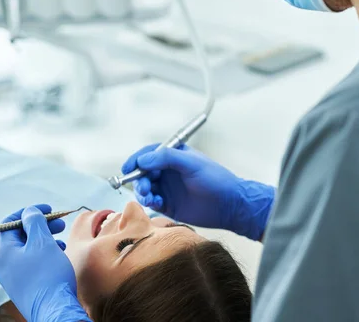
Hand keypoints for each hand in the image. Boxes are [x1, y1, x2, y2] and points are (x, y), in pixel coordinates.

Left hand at [0, 205, 90, 321]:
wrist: (53, 309)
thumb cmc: (48, 275)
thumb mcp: (42, 242)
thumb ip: (34, 222)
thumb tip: (29, 212)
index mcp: (3, 251)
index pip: (9, 222)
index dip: (29, 212)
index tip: (47, 210)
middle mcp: (3, 264)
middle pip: (19, 236)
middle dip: (40, 226)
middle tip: (59, 224)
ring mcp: (12, 277)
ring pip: (27, 250)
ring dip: (44, 240)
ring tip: (61, 240)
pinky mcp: (22, 286)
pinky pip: (30, 263)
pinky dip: (43, 254)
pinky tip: (58, 255)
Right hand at [122, 144, 274, 240]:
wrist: (230, 205)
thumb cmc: (215, 180)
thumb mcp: (191, 163)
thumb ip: (167, 158)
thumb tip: (143, 159)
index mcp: (173, 156)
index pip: (148, 154)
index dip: (136, 160)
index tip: (128, 167)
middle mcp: (168, 171)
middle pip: (143, 172)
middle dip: (140, 179)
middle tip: (146, 187)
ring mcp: (167, 188)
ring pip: (145, 187)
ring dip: (143, 191)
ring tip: (150, 197)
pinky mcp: (168, 204)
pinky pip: (151, 202)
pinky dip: (150, 202)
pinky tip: (158, 204)